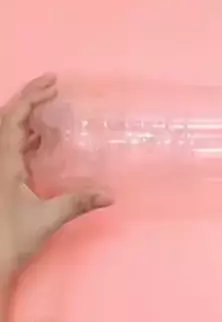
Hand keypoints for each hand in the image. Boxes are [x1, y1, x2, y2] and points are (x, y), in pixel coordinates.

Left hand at [0, 74, 112, 281]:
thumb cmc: (10, 239)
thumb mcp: (47, 219)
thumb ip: (78, 203)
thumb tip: (111, 194)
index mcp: (4, 163)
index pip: (14, 119)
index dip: (31, 96)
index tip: (52, 82)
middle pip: (8, 119)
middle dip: (30, 99)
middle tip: (54, 87)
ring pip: (8, 132)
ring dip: (28, 116)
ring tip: (50, 106)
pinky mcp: (2, 179)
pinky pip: (12, 147)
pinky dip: (27, 137)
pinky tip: (42, 140)